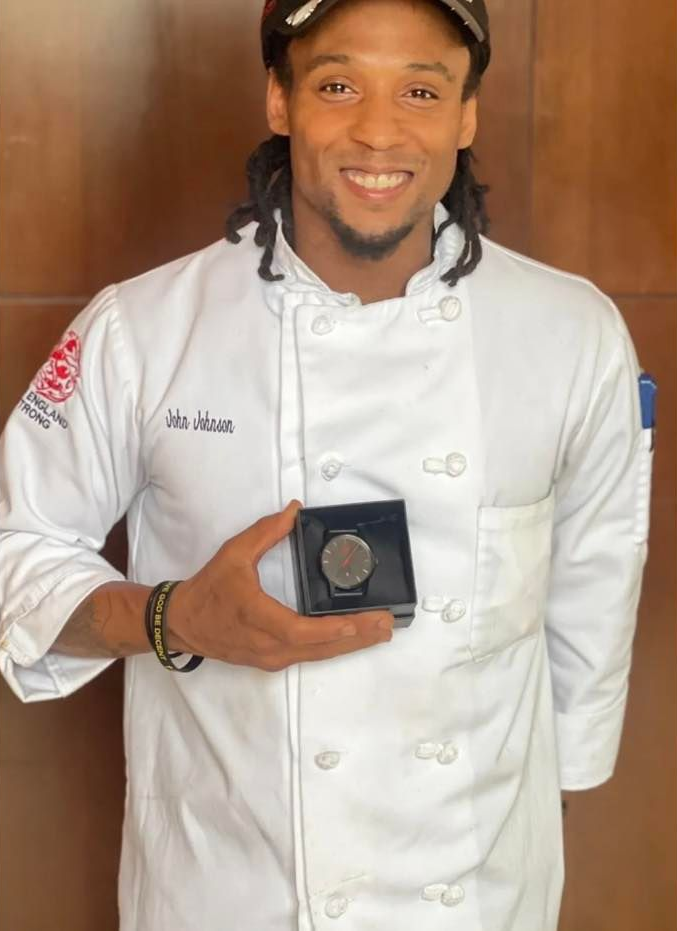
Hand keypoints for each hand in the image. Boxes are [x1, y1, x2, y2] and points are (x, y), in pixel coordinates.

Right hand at [168, 500, 394, 670]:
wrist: (182, 622)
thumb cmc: (208, 590)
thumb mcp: (233, 554)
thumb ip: (265, 532)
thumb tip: (293, 511)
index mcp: (259, 619)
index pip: (303, 631)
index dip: (335, 629)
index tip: (361, 621)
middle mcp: (269, 646)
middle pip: (321, 648)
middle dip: (358, 637)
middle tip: (387, 625)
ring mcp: (271, 657)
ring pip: (318, 655)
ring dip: (351, 644)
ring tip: (379, 632)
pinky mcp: (272, 660)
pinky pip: (309, 656)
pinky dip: (333, 647)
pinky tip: (352, 638)